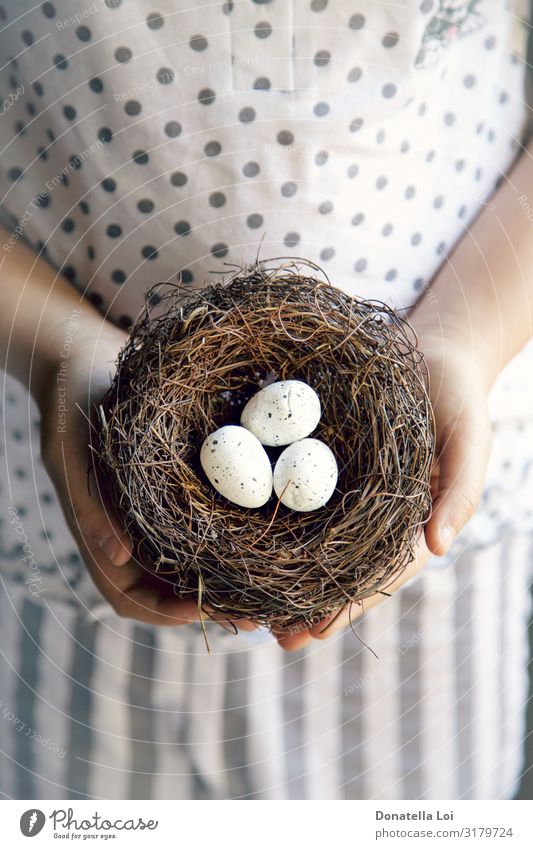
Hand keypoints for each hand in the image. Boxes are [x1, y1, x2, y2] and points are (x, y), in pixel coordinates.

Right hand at [38, 319, 255, 629]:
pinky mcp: (171, 487)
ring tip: (269, 581)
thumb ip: (89, 503)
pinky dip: (228, 536)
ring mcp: (150, 511)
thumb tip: (117, 558)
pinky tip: (263, 530)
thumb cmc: (72, 400)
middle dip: (210, 604)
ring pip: (189, 561)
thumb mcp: (71, 448)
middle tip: (258, 609)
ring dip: (226, 576)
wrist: (84, 355)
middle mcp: (128, 531)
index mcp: (98, 534)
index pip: (130, 595)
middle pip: (167, 588)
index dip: (167, 613)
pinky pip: (201, 522)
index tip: (209, 612)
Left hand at [273, 327, 491, 650]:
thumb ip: (459, 493)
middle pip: (336, 566)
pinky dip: (269, 514)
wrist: (435, 353)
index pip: (375, 576)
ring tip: (247, 603)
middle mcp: (371, 512)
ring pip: (309, 536)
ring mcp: (343, 487)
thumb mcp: (469, 444)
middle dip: (305, 603)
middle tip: (273, 635)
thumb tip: (438, 548)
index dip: (345, 606)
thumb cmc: (459, 401)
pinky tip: (239, 534)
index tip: (314, 632)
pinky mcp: (320, 457)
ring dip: (279, 570)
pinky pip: (292, 487)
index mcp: (407, 522)